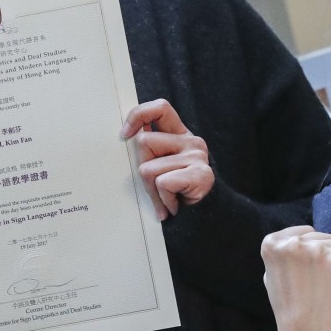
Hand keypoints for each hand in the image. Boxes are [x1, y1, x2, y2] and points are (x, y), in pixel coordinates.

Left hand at [121, 98, 212, 219]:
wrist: (205, 221)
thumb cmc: (178, 194)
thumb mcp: (162, 167)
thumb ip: (151, 150)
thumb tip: (125, 136)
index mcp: (181, 135)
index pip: (160, 108)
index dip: (138, 115)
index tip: (124, 135)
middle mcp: (192, 142)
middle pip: (144, 142)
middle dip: (142, 168)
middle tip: (158, 186)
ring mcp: (198, 158)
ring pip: (148, 168)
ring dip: (152, 191)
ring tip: (168, 198)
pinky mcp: (201, 175)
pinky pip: (162, 183)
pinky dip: (163, 200)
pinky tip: (175, 204)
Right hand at [261, 226, 330, 330]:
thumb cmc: (290, 308)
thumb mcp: (271, 275)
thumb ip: (283, 253)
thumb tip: (299, 238)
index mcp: (273, 244)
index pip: (305, 232)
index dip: (309, 253)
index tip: (303, 273)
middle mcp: (295, 244)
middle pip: (324, 238)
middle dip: (325, 257)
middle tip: (317, 284)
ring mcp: (321, 252)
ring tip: (328, 288)